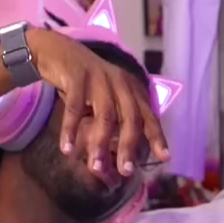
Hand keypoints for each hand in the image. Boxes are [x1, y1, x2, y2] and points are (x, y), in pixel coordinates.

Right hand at [28, 30, 169, 176]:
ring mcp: (99, 77)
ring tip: (95, 167)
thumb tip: (120, 159)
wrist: (58, 51)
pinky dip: (70, 129)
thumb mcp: (107, 98)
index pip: (148, 115)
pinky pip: (75, 107)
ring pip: (105, 115)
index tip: (165, 158)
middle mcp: (120, 82)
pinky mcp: (77, 76)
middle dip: (129, 146)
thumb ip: (116, 121)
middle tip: (126, 171)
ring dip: (100, 143)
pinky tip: (66, 148)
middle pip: (130, 117)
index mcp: (131, 88)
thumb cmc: (85, 83)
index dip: (157, 136)